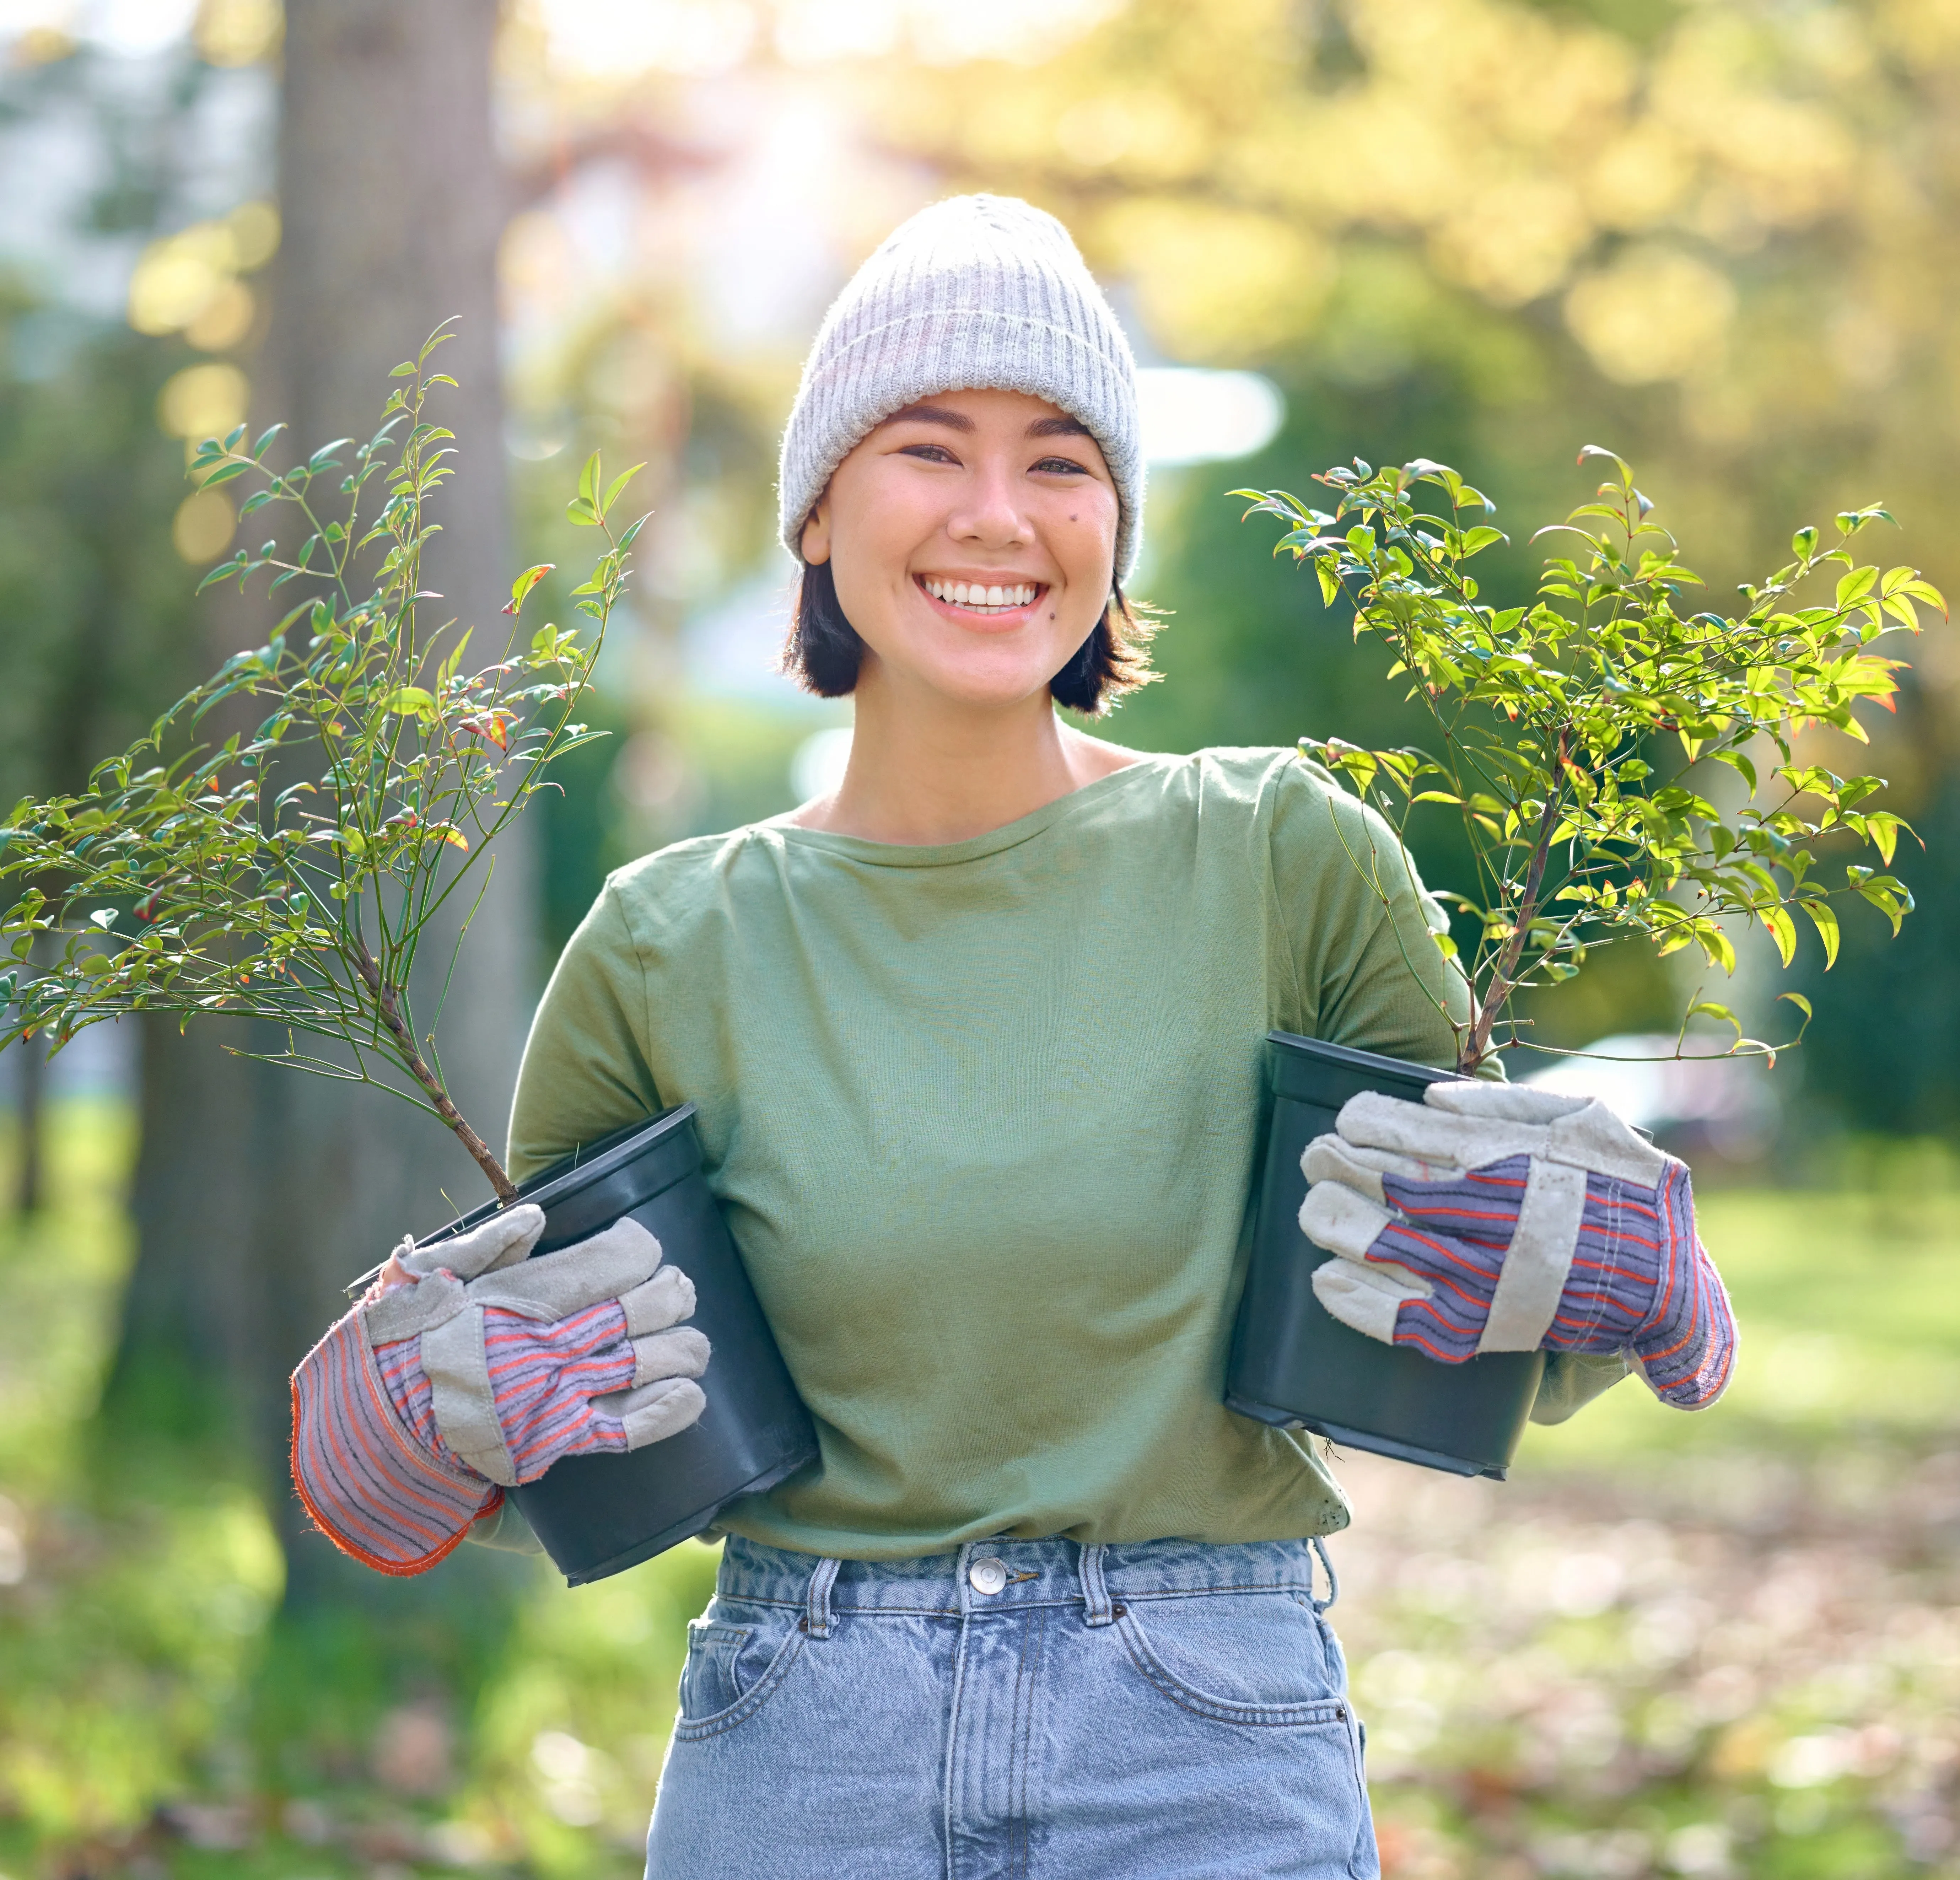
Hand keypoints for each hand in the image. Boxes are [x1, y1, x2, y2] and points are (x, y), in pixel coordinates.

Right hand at [291, 1205, 709, 1575]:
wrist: (368, 1433)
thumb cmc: (396, 1346)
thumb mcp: (426, 1279)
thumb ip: (484, 1246)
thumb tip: (536, 1219)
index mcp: (521, 1294)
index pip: (616, 1257)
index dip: (642, 1249)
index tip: (644, 1248)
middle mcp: (547, 1343)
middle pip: (646, 1307)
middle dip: (675, 1295)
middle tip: (680, 1293)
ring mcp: (555, 1395)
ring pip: (648, 1362)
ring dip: (685, 1349)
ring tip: (694, 1344)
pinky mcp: (554, 1444)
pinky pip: (627, 1428)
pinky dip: (669, 1411)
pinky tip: (692, 1396)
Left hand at [1298, 1082, 1734, 1408]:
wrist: (1669, 1286)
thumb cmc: (1625, 1191)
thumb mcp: (1584, 1120)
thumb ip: (1508, 1103)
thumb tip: (1430, 1096)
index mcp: (1507, 1160)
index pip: (1405, 1131)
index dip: (1362, 1123)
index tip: (1346, 1121)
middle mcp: (1485, 1217)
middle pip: (1380, 1185)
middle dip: (1334, 1166)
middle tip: (1316, 1157)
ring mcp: (1478, 1278)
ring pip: (1378, 1247)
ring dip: (1331, 1224)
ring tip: (1315, 1207)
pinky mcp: (1479, 1330)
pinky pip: (1400, 1319)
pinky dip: (1354, 1301)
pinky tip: (1325, 1280)